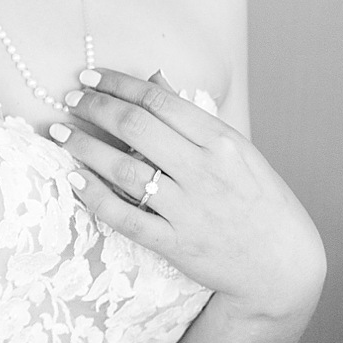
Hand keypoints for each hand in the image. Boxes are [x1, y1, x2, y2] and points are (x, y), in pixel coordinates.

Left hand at [54, 68, 326, 320]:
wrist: (282, 265)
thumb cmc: (258, 200)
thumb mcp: (238, 151)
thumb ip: (194, 117)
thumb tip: (155, 78)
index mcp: (222, 141)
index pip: (159, 101)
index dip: (117, 84)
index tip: (88, 77)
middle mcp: (206, 171)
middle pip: (135, 127)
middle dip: (94, 108)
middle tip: (69, 101)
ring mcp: (190, 209)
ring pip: (124, 170)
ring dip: (84, 148)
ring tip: (60, 134)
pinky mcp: (177, 244)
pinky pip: (125, 217)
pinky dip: (94, 197)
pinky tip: (74, 179)